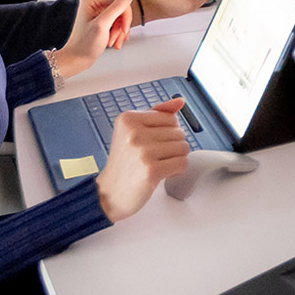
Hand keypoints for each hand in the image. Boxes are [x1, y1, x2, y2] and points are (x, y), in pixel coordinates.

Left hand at [54, 0, 135, 77]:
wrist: (77, 58)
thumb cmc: (84, 44)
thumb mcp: (103, 24)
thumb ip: (118, 7)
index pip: (120, 1)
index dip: (125, 16)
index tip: (123, 30)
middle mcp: (94, 2)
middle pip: (120, 9)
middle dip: (121, 26)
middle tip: (115, 37)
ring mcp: (97, 10)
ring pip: (120, 17)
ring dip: (119, 31)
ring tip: (113, 41)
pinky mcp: (101, 18)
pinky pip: (117, 22)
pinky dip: (117, 33)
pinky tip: (113, 41)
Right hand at [95, 97, 189, 221]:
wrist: (111, 192)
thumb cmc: (125, 162)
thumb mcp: (134, 131)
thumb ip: (157, 113)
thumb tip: (179, 101)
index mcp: (128, 119)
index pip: (171, 118)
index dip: (168, 132)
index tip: (152, 142)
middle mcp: (134, 133)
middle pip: (179, 132)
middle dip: (172, 146)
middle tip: (154, 157)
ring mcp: (142, 152)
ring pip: (183, 148)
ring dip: (176, 158)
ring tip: (158, 164)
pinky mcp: (151, 170)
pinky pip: (182, 164)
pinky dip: (178, 170)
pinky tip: (163, 173)